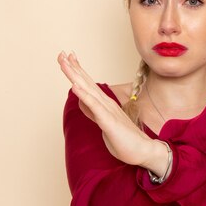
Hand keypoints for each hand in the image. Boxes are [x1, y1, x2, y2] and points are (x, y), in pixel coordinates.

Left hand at [57, 51, 158, 167]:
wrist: (144, 151)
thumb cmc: (125, 140)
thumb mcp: (104, 124)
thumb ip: (93, 112)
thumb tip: (82, 102)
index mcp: (105, 104)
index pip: (89, 84)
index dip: (78, 70)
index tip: (68, 57)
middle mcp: (106, 104)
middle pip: (87, 82)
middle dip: (73, 68)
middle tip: (61, 53)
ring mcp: (108, 111)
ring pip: (88, 90)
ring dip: (75, 76)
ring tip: (64, 63)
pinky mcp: (109, 121)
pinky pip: (94, 107)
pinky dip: (84, 95)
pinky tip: (75, 86)